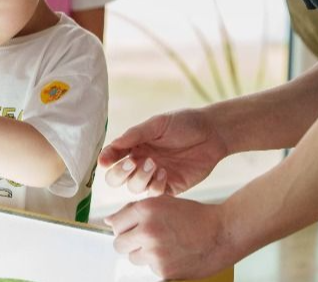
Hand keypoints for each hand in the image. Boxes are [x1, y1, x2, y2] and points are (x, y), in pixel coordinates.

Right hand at [99, 108, 227, 195]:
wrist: (212, 133)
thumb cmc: (184, 123)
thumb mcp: (157, 124)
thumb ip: (135, 135)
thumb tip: (112, 145)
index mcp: (134, 146)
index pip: (112, 156)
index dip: (106, 160)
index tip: (105, 161)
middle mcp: (140, 163)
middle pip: (117, 178)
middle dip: (119, 174)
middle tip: (131, 164)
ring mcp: (154, 176)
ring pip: (134, 188)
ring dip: (139, 178)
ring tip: (153, 164)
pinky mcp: (170, 187)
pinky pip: (155, 194)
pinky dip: (155, 186)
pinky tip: (165, 172)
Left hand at [106, 196, 235, 278]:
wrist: (222, 233)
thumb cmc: (195, 216)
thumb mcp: (163, 202)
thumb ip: (134, 210)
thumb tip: (110, 220)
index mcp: (145, 210)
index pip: (115, 223)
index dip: (123, 226)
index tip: (129, 229)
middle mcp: (146, 230)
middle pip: (119, 244)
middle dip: (129, 242)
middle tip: (143, 240)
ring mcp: (154, 252)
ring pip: (133, 258)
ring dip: (143, 254)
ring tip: (163, 246)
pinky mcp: (163, 270)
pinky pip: (150, 269)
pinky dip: (158, 264)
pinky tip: (173, 254)